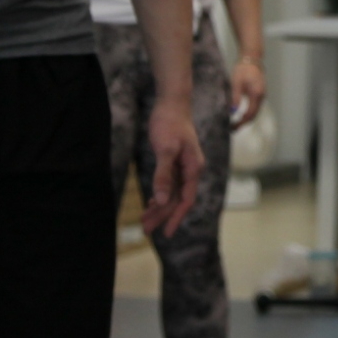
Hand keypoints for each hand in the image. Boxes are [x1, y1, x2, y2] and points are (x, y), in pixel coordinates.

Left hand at [142, 100, 204, 236]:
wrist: (172, 103)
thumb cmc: (170, 123)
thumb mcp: (165, 150)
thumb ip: (164, 175)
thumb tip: (163, 200)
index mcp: (193, 168)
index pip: (187, 199)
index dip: (176, 217)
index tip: (166, 233)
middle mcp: (191, 169)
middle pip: (178, 199)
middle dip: (163, 215)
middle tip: (146, 230)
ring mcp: (183, 166)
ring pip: (173, 193)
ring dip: (160, 207)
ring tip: (145, 221)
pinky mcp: (175, 161)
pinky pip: (169, 184)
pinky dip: (160, 195)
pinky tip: (151, 201)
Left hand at [230, 57, 266, 129]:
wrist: (252, 59)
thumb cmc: (243, 69)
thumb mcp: (236, 83)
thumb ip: (235, 98)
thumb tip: (232, 112)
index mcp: (257, 94)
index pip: (249, 114)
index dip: (241, 122)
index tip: (231, 127)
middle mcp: (262, 96)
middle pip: (254, 115)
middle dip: (243, 123)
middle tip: (232, 129)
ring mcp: (262, 95)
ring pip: (255, 112)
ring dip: (246, 119)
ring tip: (235, 124)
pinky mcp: (260, 93)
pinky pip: (255, 107)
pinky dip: (248, 113)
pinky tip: (240, 115)